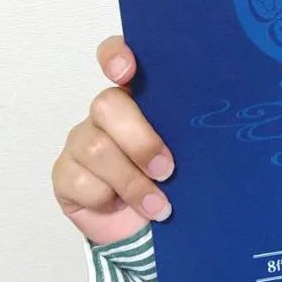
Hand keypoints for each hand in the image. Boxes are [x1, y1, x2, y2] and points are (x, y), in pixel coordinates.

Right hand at [51, 34, 175, 245]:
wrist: (146, 226)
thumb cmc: (171, 178)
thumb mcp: (186, 148)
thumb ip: (187, 126)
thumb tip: (216, 118)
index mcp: (138, 94)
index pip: (116, 54)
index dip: (115, 55)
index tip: (127, 71)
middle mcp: (105, 111)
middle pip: (107, 105)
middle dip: (140, 141)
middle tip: (168, 169)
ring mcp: (80, 141)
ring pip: (96, 148)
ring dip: (132, 181)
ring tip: (158, 203)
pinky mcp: (64, 174)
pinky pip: (81, 180)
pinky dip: (109, 198)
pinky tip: (124, 208)